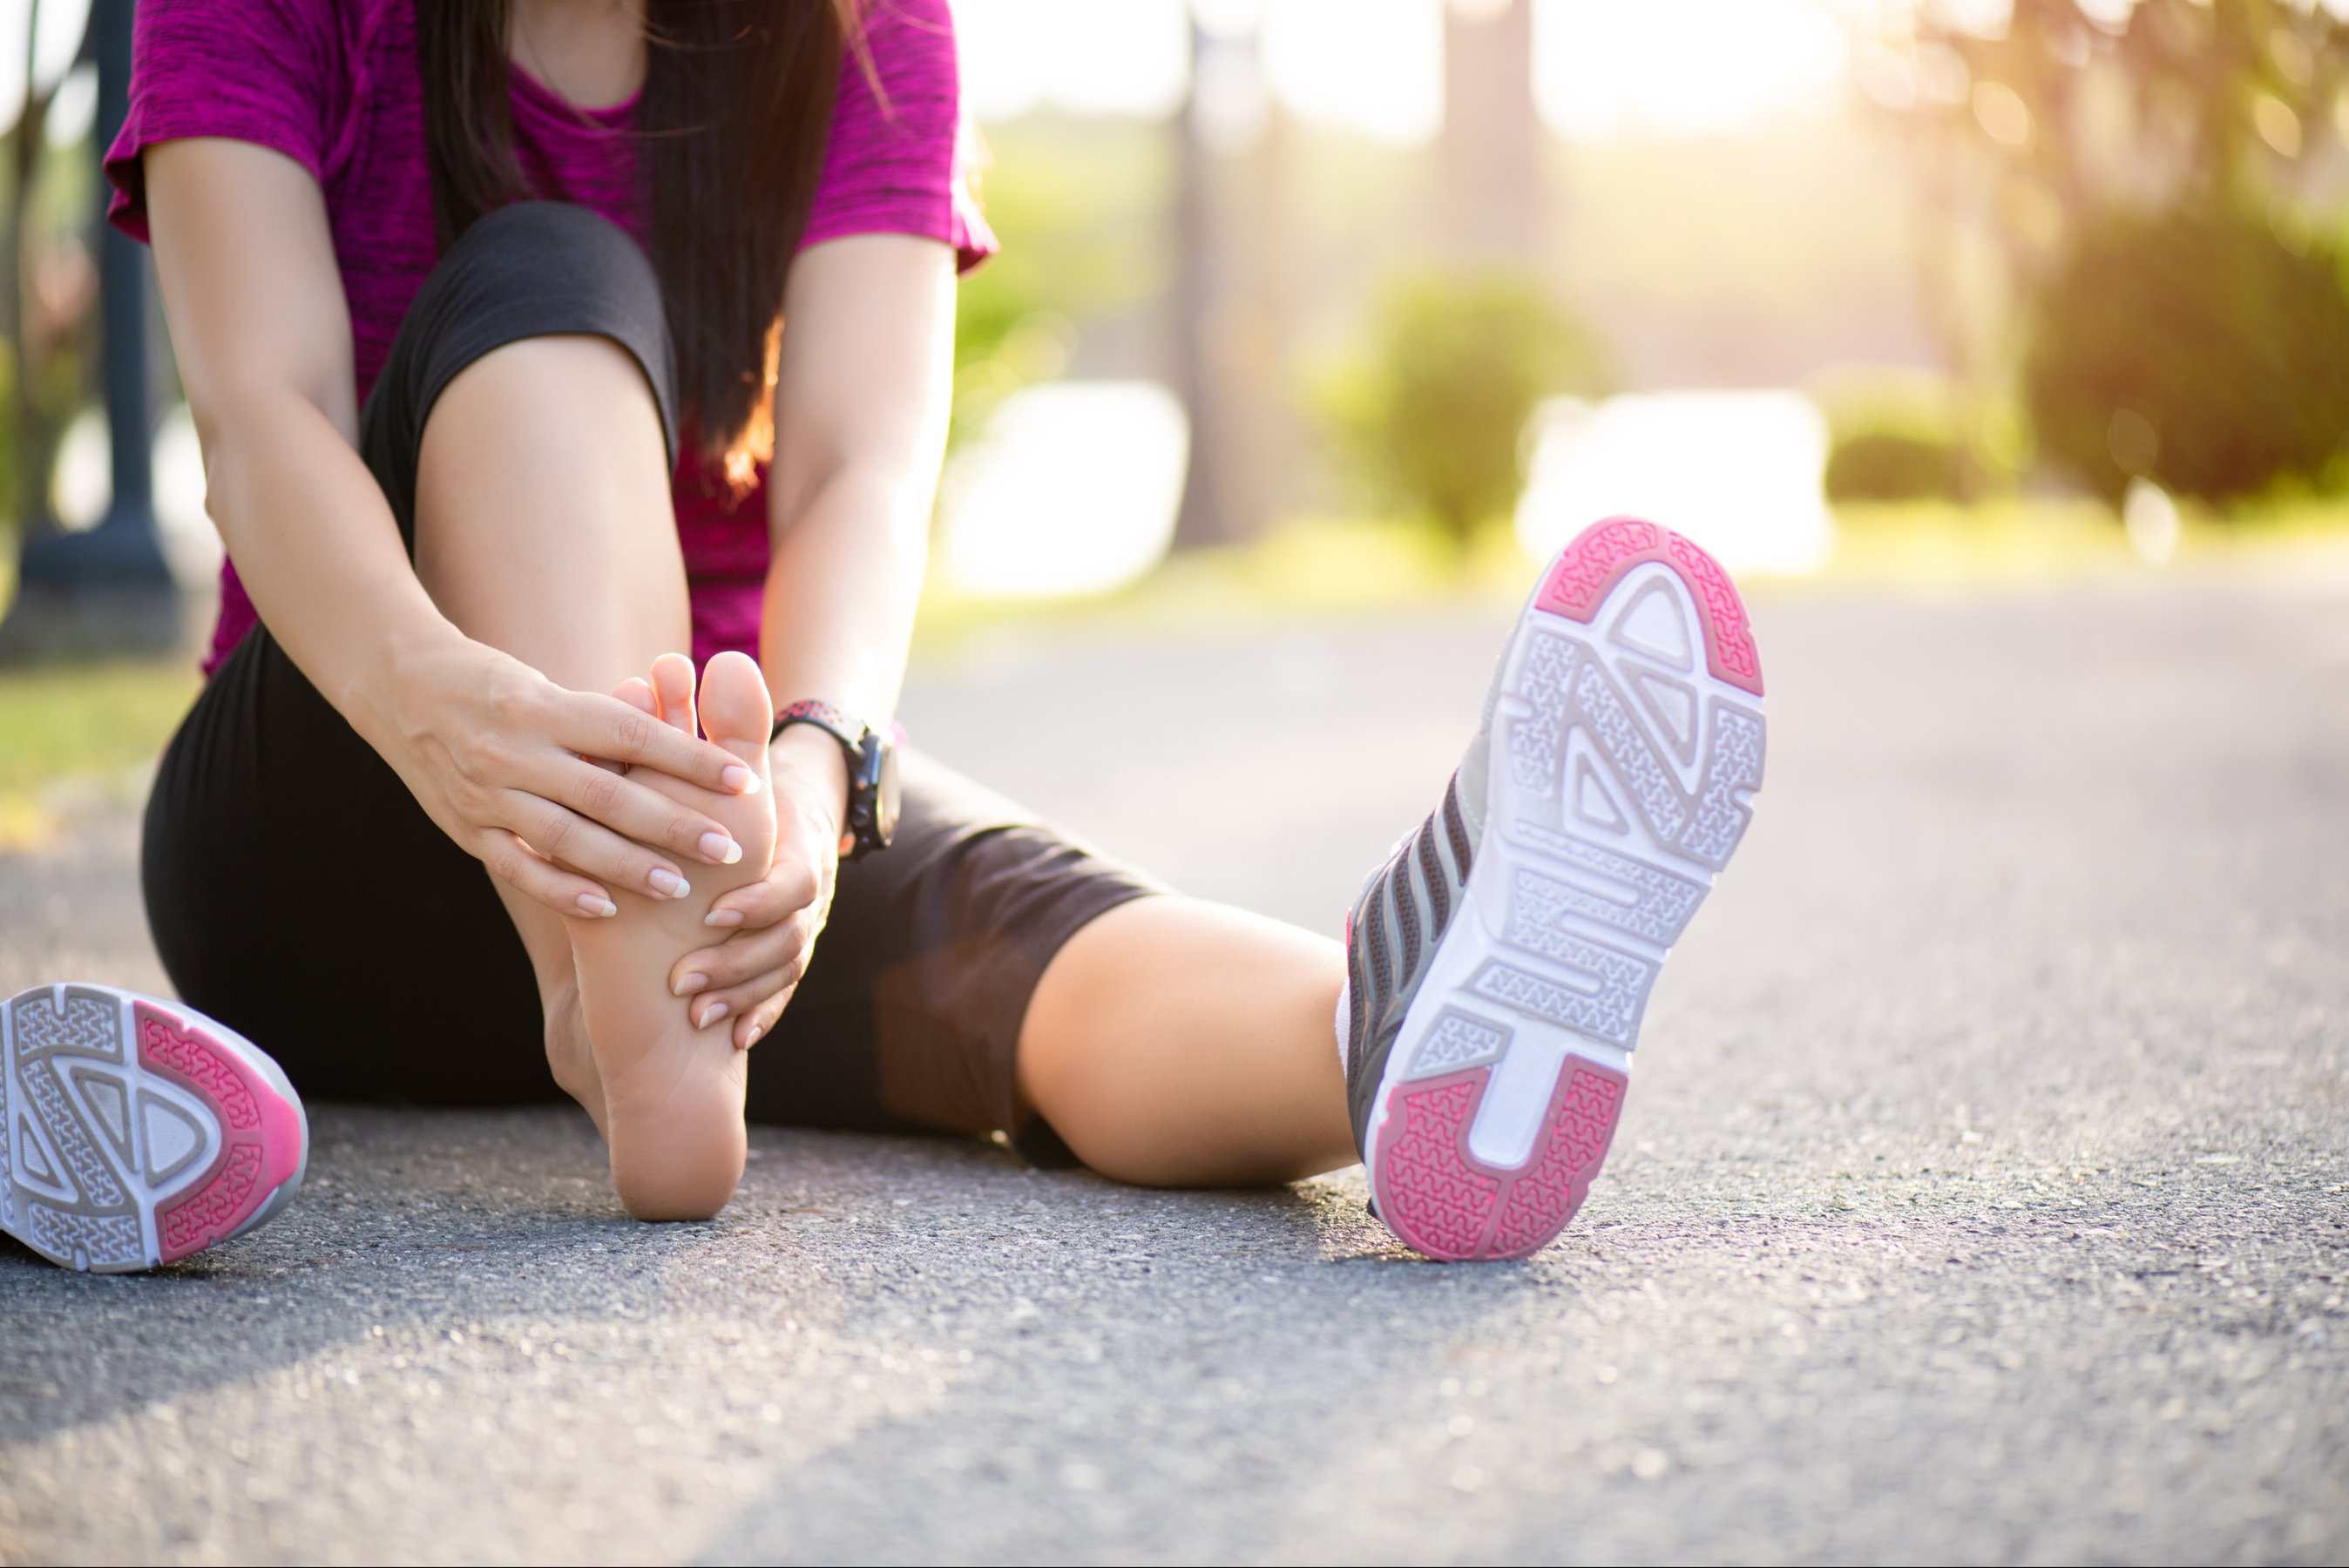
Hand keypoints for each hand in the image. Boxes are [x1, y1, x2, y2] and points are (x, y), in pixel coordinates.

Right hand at [373, 631, 763, 918]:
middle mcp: (515, 752)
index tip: (743, 779)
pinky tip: (607, 907)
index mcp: (544, 707)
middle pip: (608, 795)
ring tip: (679, 885)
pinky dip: (563, 890)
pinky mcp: (467, 830)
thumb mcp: (546, 685)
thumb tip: (674, 730)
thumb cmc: (493, 683)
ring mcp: (486, 795)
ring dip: (627, 866)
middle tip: (729, 848)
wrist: (396, 686)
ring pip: (567, 838)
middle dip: (673, 824)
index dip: (690, 759)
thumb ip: (600, 718)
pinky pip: (520, 867)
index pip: (631, 735)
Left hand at [666, 724, 848, 1049]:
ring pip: (783, 973)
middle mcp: (805, 897)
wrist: (792, 821)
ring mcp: (797, 928)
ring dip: (743, 995)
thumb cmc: (745, 789)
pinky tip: (735, 1039)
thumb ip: (728, 719)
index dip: (755, 904)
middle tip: (686, 982)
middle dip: (738, 966)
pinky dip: (760, 1015)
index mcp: (797, 851)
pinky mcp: (781, 955)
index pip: (790, 887)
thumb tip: (723, 660)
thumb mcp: (738, 757)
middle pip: (789, 942)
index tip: (713, 917)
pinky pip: (779, 995)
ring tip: (697, 1014)